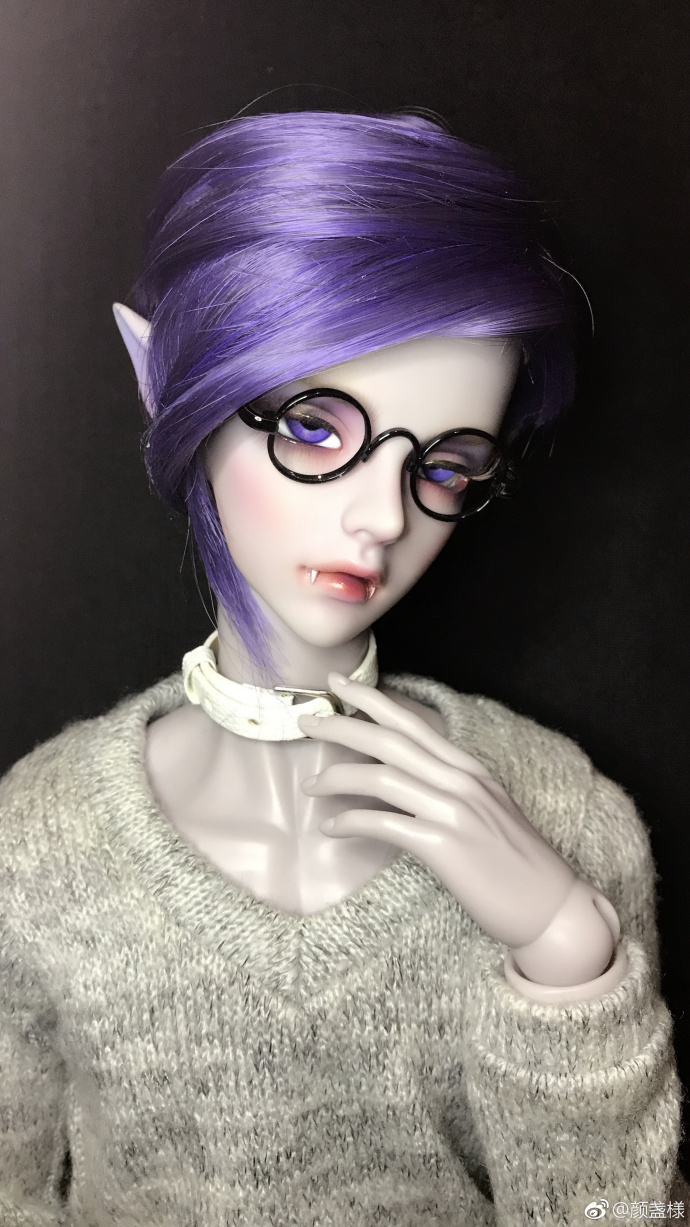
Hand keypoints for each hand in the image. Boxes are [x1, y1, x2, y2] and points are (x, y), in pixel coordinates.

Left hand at [299, 674, 614, 977]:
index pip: (413, 723)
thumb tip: (406, 778)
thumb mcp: (487, 810)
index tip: (337, 684)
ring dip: (338, 777)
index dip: (372, 700)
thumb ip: (451, 788)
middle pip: (390, 740)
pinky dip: (351, 822)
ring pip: (381, 777)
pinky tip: (331, 828)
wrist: (552, 908)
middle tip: (306, 720)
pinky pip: (384, 824)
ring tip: (310, 785)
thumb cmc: (517, 865)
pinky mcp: (444, 846)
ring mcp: (453, 811)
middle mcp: (461, 781)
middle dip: (343, 725)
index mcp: (470, 769)